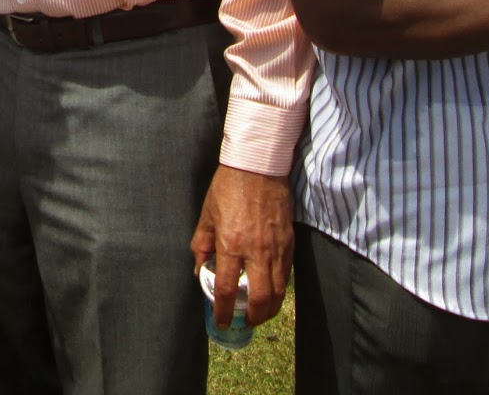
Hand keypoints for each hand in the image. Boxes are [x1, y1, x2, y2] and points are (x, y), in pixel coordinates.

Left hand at [190, 165, 293, 327]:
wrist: (258, 167)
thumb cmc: (228, 187)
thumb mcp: (207, 215)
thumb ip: (202, 244)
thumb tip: (199, 269)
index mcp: (231, 245)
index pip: (227, 290)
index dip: (223, 311)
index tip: (221, 322)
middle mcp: (256, 252)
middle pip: (260, 300)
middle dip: (253, 318)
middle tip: (245, 321)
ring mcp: (276, 249)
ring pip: (279, 292)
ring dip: (270, 308)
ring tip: (260, 312)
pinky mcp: (290, 243)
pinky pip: (287, 275)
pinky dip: (280, 289)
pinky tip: (272, 290)